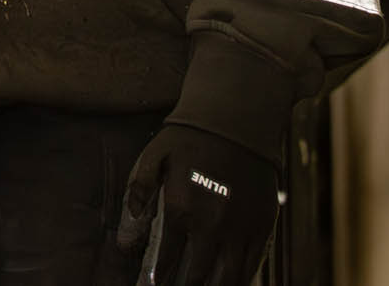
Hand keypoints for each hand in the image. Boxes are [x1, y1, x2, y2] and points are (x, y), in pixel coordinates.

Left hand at [112, 123, 278, 285]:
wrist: (237, 119)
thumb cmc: (190, 138)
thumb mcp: (153, 157)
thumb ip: (138, 194)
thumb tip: (125, 240)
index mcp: (180, 210)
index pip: (166, 262)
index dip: (158, 280)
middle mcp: (211, 226)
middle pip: (197, 277)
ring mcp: (240, 229)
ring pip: (228, 279)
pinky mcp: (263, 226)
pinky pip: (253, 266)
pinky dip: (240, 280)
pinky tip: (229, 281)